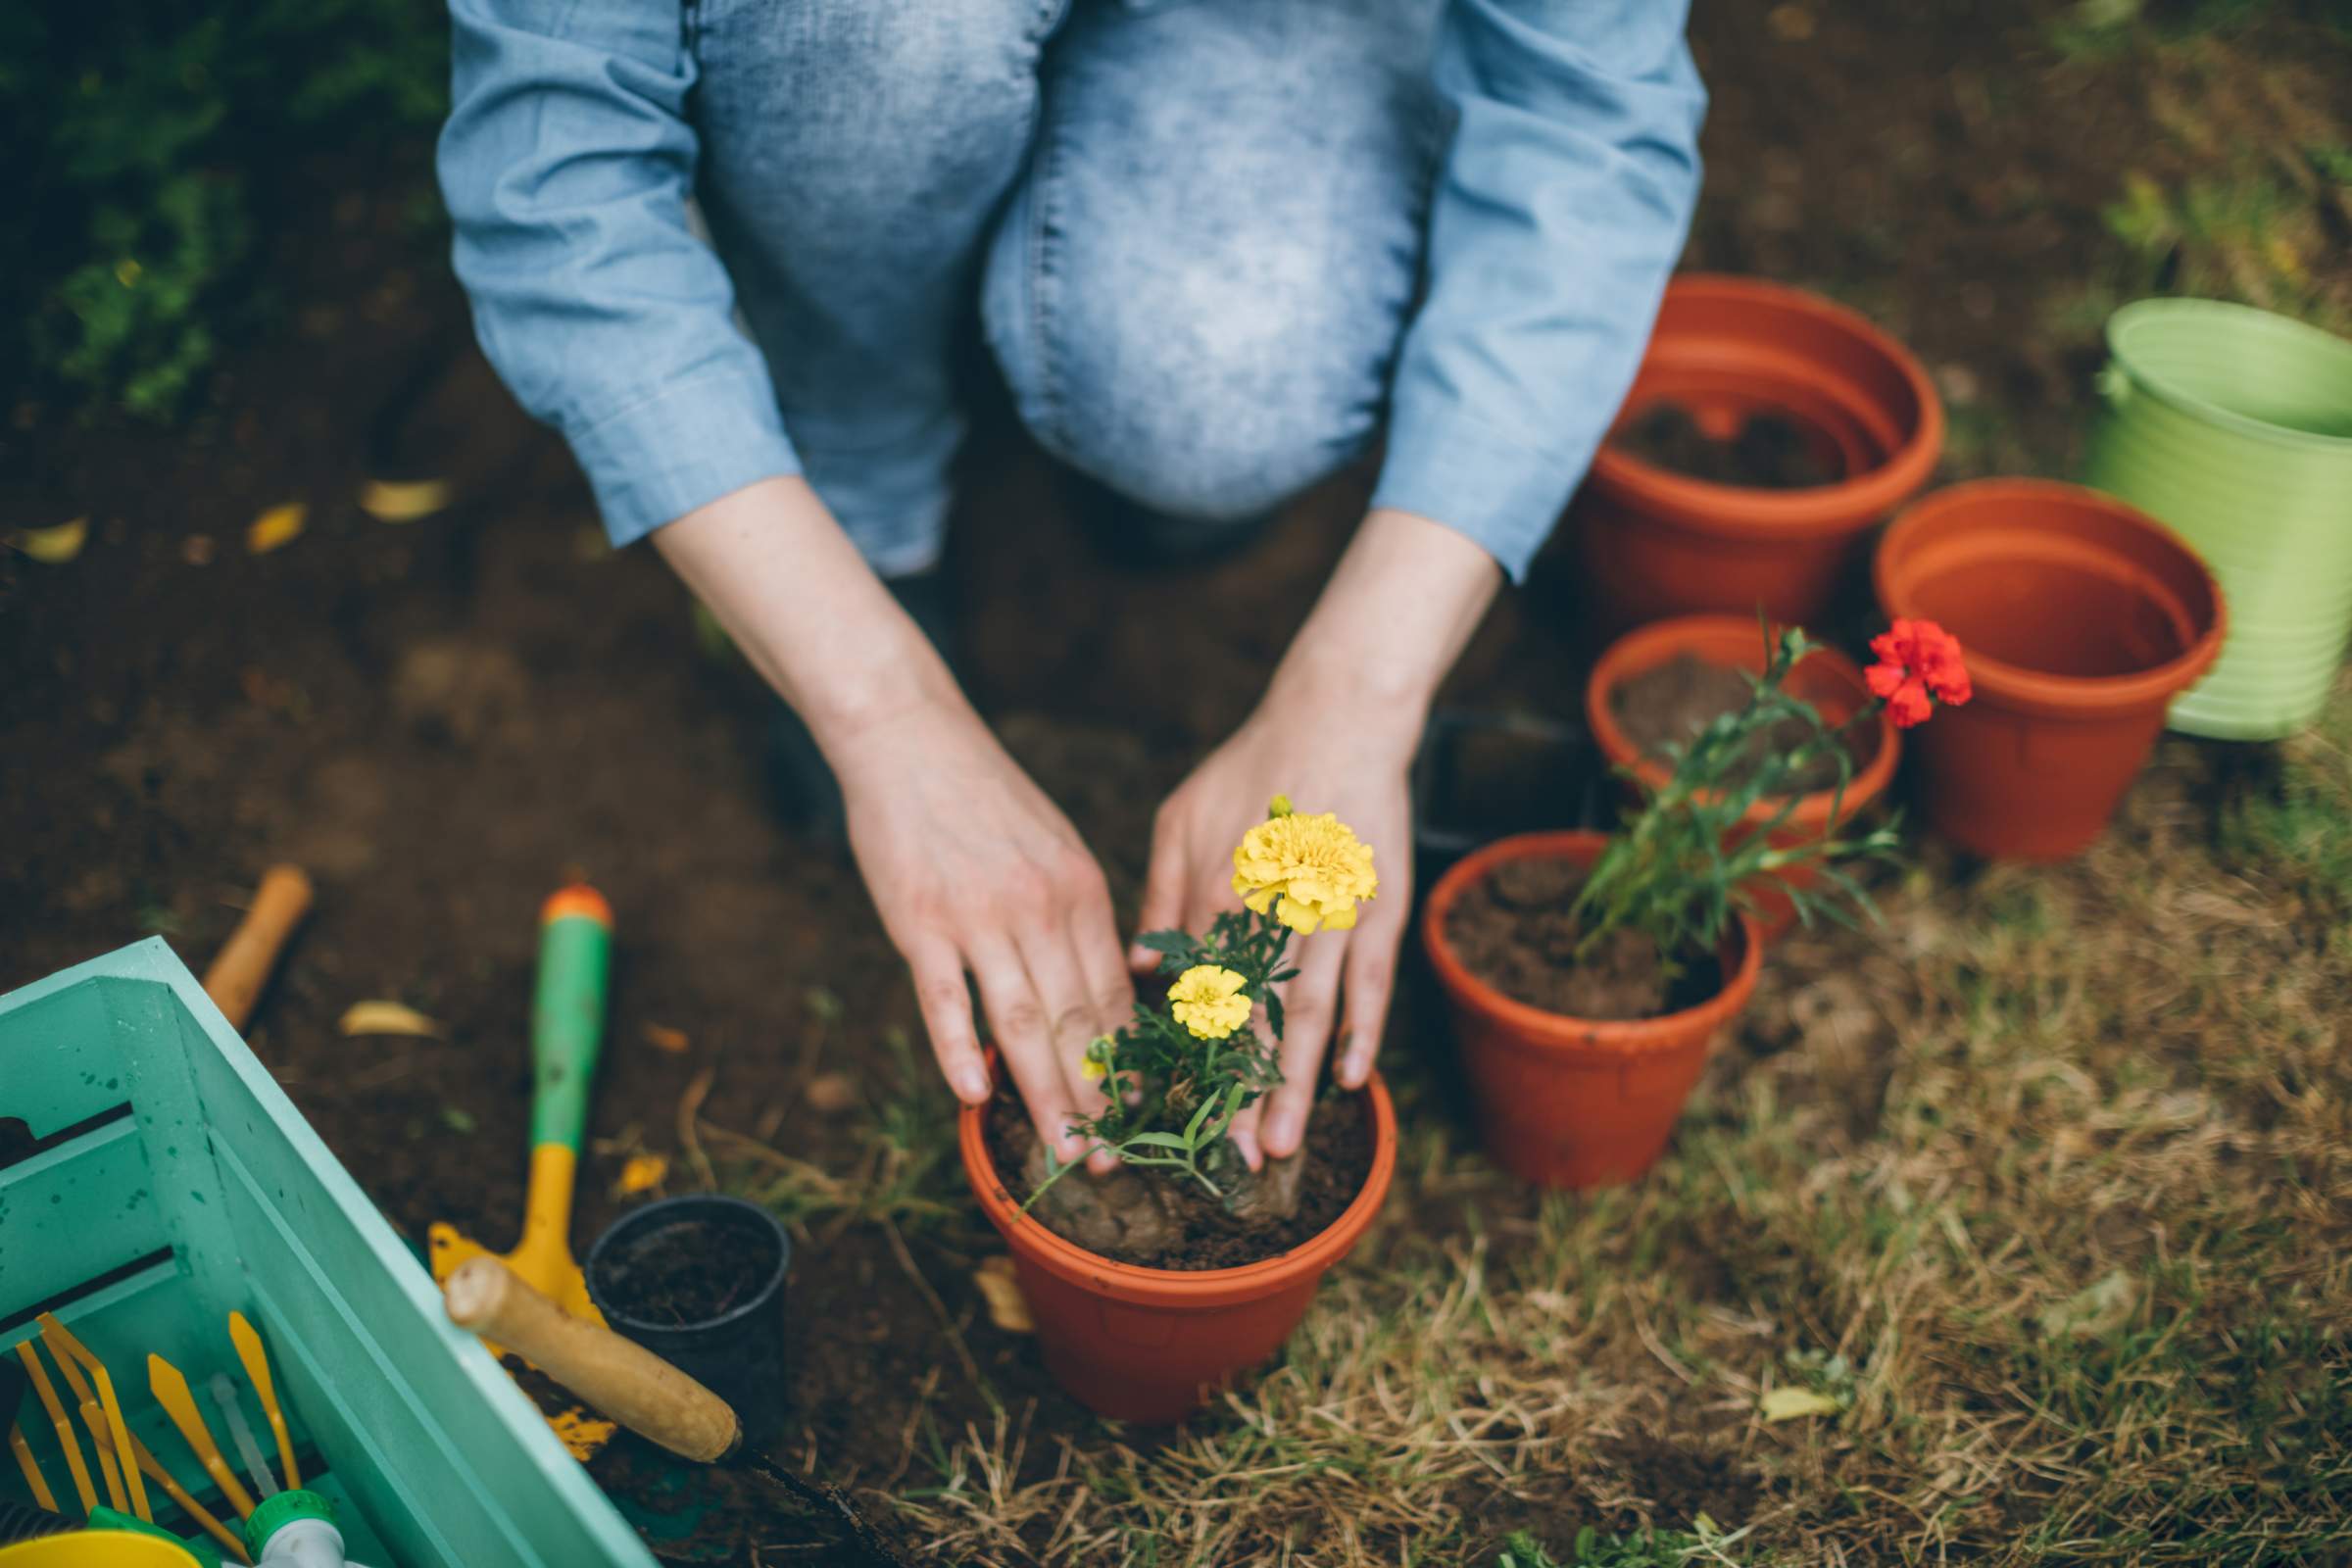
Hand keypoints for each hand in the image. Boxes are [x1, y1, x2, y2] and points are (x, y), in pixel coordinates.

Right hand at [651, 477, 1130, 1164]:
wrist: (912, 739)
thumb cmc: (984, 799)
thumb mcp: (1054, 849)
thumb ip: (1074, 918)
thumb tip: (1097, 992)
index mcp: (1083, 892)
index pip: (1115, 993)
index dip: (1130, 1062)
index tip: (1145, 1115)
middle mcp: (1041, 908)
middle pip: (1077, 1019)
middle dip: (1098, 1096)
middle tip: (1112, 1159)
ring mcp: (979, 916)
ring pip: (1021, 1020)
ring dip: (1044, 1092)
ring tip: (1060, 1147)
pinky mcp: (920, 920)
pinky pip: (945, 997)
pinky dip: (959, 1048)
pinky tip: (973, 1095)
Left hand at [1136, 508, 1500, 1166]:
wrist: (1338, 718)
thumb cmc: (1251, 768)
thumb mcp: (1181, 818)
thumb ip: (1160, 895)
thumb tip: (1143, 973)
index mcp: (1215, 891)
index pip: (1193, 993)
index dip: (1182, 1058)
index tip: (1165, 1113)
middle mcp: (1271, 911)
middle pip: (1248, 1019)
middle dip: (1236, 1096)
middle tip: (1224, 1162)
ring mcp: (1330, 912)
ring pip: (1308, 1013)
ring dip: (1292, 1082)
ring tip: (1279, 1142)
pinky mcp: (1376, 905)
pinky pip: (1370, 980)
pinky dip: (1363, 1031)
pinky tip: (1350, 1080)